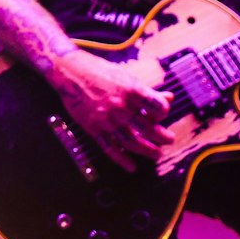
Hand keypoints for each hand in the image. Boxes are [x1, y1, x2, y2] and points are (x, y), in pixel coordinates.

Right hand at [49, 54, 173, 170]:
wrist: (71, 73)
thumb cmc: (99, 72)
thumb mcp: (126, 76)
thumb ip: (147, 91)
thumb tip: (168, 98)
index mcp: (131, 91)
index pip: (158, 107)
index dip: (164, 112)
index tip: (163, 115)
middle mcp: (121, 107)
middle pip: (148, 129)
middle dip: (162, 137)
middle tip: (169, 140)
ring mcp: (107, 119)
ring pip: (132, 142)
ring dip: (148, 151)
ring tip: (157, 154)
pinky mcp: (94, 128)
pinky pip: (109, 148)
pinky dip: (122, 160)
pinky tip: (131, 166)